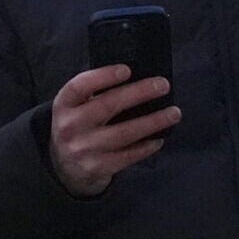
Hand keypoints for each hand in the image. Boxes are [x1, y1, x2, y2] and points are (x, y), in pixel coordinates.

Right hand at [48, 64, 180, 196]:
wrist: (64, 169)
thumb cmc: (78, 127)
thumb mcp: (75, 109)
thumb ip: (95, 94)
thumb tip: (139, 79)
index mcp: (64, 105)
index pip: (80, 86)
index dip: (103, 76)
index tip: (127, 70)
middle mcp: (70, 126)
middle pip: (107, 105)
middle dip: (139, 93)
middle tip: (163, 85)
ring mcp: (83, 149)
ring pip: (124, 132)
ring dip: (152, 121)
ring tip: (174, 113)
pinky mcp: (97, 168)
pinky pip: (128, 156)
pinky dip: (146, 146)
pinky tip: (160, 138)